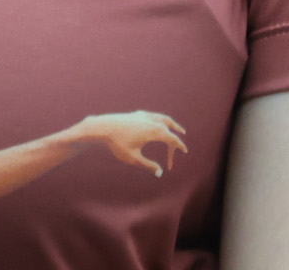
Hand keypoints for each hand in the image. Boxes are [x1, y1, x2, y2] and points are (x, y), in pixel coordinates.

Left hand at [75, 110, 190, 175]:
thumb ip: (147, 165)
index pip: (172, 139)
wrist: (103, 127)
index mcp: (154, 131)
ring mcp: (145, 116)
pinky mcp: (138, 114)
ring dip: (172, 125)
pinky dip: (162, 120)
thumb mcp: (133, 158)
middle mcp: (152, 121)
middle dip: (175, 139)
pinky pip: (155, 116)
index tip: (185, 151)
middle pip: (169, 129)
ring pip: (164, 119)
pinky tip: (160, 124)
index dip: (179, 146)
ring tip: (178, 130)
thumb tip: (160, 173)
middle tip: (180, 148)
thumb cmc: (118, 144)